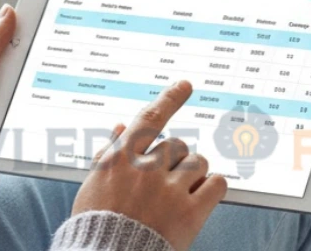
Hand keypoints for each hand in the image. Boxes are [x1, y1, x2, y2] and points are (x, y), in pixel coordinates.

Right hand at [72, 81, 226, 250]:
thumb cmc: (98, 224)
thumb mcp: (94, 185)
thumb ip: (109, 154)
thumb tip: (120, 127)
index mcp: (120, 160)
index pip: (149, 119)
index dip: (169, 99)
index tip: (185, 86)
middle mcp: (146, 170)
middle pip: (178, 145)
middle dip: (176, 160)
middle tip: (167, 181)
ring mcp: (168, 191)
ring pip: (198, 162)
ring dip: (194, 174)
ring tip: (181, 193)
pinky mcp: (189, 213)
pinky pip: (216, 184)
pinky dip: (212, 187)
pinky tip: (202, 196)